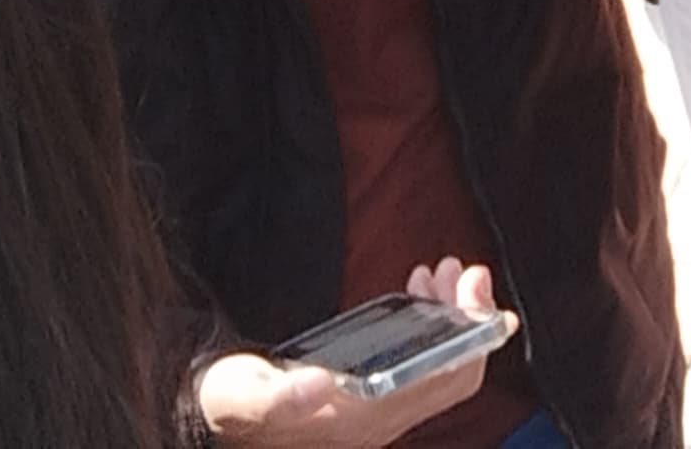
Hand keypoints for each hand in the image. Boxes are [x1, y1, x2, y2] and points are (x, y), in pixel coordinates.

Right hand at [197, 260, 515, 446]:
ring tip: (440, 272)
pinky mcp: (372, 395)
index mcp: (366, 417)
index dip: (475, 329)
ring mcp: (382, 407)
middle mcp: (385, 418)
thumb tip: (319, 382)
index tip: (472, 280)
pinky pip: (422, 362)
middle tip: (460, 268)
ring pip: (442, 363)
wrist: (216, 421)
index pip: (451, 377)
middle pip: (457, 368)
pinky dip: (431, 324)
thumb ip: (281, 397)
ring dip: (451, 315)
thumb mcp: (246, 397)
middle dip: (468, 314)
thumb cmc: (231, 406)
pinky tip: (417, 293)